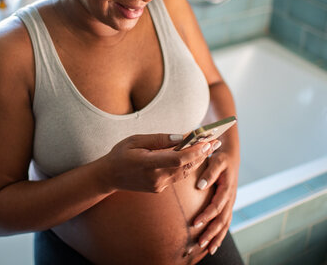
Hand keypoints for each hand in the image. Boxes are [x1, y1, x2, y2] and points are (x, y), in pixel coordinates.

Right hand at [99, 133, 216, 192]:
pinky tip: (196, 155)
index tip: (207, 141)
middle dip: (203, 153)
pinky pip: (178, 176)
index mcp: (148, 164)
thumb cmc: (120, 154)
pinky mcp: (160, 188)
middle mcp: (156, 178)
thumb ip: (159, 139)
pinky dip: (188, 165)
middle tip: (216, 140)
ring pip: (185, 172)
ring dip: (199, 159)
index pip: (178, 159)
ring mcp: (158, 185)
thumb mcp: (135, 140)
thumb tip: (181, 137)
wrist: (109, 176)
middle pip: (186, 166)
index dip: (195, 151)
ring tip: (211, 146)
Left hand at [192, 144, 239, 255]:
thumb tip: (200, 186)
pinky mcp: (227, 204)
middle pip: (222, 220)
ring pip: (225, 224)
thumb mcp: (217, 161)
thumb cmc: (221, 157)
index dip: (206, 216)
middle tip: (200, 243)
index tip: (194, 223)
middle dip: (212, 233)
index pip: (216, 206)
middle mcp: (230, 198)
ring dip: (217, 237)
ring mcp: (230, 202)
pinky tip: (213, 244)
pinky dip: (220, 233)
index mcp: (227, 189)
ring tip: (208, 250)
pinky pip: (225, 221)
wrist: (230, 156)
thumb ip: (210, 173)